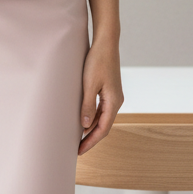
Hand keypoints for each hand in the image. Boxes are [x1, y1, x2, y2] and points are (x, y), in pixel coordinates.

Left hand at [78, 39, 122, 155]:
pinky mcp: (109, 90)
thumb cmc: (98, 61)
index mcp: (114, 102)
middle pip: (103, 126)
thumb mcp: (90, 84)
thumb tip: (84, 126)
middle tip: (76, 148)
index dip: (91, 141)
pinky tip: (82, 119)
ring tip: (77, 136)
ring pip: (101, 118)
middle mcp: (116, 101)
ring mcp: (113, 96)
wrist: (106, 43)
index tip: (79, 151)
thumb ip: (87, 106)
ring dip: (90, 128)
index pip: (102, 129)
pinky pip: (101, 109)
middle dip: (90, 138)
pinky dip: (92, 117)